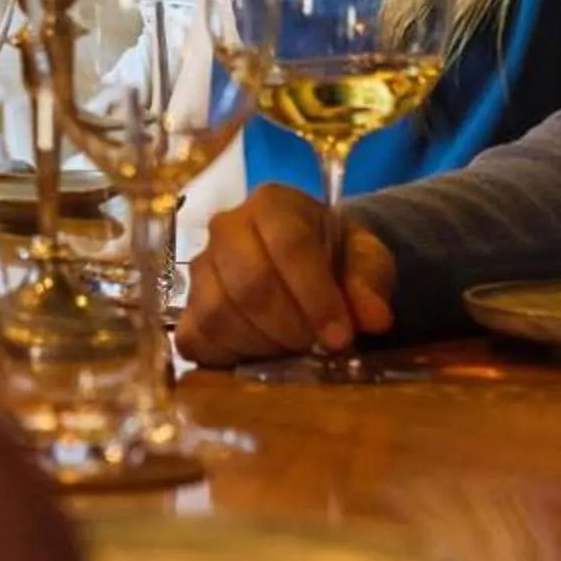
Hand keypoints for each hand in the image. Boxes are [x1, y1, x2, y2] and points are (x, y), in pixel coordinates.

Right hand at [175, 181, 395, 365]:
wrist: (307, 262)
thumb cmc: (336, 257)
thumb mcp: (366, 260)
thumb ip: (370, 283)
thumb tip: (373, 319)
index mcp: (273, 204)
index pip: (287, 245)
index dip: (315, 297)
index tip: (340, 337)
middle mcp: (226, 227)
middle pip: (249, 284)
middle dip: (290, 326)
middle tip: (316, 344)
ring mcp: (200, 267)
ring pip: (219, 313)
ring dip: (263, 344)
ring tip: (293, 348)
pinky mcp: (187, 305)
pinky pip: (195, 338)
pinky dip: (228, 356)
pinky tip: (260, 355)